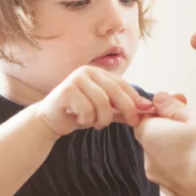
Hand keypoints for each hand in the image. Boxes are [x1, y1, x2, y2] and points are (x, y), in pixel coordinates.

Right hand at [36, 66, 152, 138]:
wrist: (49, 120)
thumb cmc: (77, 114)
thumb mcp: (103, 110)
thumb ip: (121, 109)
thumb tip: (146, 109)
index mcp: (97, 73)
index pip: (122, 84)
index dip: (135, 98)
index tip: (145, 112)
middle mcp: (87, 71)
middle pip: (115, 92)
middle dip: (127, 109)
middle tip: (132, 122)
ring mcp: (76, 79)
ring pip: (102, 103)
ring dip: (102, 119)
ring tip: (95, 123)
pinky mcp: (66, 90)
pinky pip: (87, 110)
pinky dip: (86, 120)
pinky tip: (79, 120)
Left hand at [133, 93, 195, 195]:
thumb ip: (175, 107)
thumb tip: (160, 100)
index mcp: (150, 137)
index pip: (143, 116)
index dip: (162, 107)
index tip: (180, 102)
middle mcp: (150, 160)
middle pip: (156, 135)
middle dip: (175, 125)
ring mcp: (162, 179)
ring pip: (168, 153)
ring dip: (183, 143)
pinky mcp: (176, 192)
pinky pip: (178, 169)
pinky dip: (189, 161)